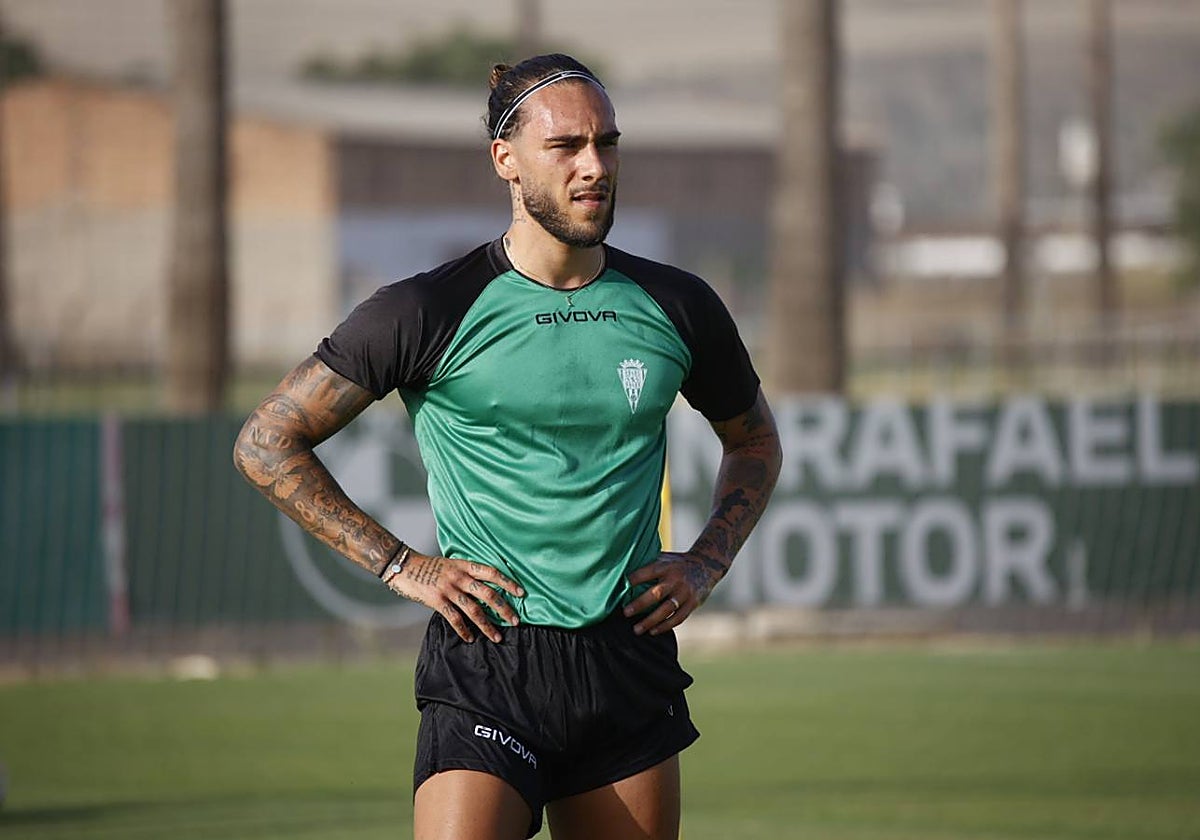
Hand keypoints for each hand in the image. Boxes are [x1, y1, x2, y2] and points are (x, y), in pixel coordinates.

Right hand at [385, 551, 523, 642]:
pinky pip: (454, 618)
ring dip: (487, 625)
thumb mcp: (451, 564)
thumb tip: (483, 586)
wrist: (404, 566)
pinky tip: (470, 638)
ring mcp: (449, 589)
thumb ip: (466, 573)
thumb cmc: (428, 566)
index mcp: (465, 565)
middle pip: (488, 594)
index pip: (492, 572)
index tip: (521, 593)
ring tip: (497, 637)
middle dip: (504, 609)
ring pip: (474, 610)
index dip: (508, 583)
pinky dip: (464, 630)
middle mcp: (460, 576)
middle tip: (515, 621)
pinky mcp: (437, 600)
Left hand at [623, 551, 721, 635]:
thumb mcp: (665, 558)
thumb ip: (648, 564)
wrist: (706, 565)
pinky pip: (678, 618)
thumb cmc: (677, 563)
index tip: (620, 586)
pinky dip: (665, 626)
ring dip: (651, 620)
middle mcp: (676, 579)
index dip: (634, 578)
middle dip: (640, 604)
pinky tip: (653, 631)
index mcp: (667, 566)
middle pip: (657, 593)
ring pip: (667, 609)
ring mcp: (685, 592)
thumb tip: (621, 569)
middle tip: (625, 612)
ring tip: (636, 629)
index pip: (648, 572)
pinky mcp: (693, 603)